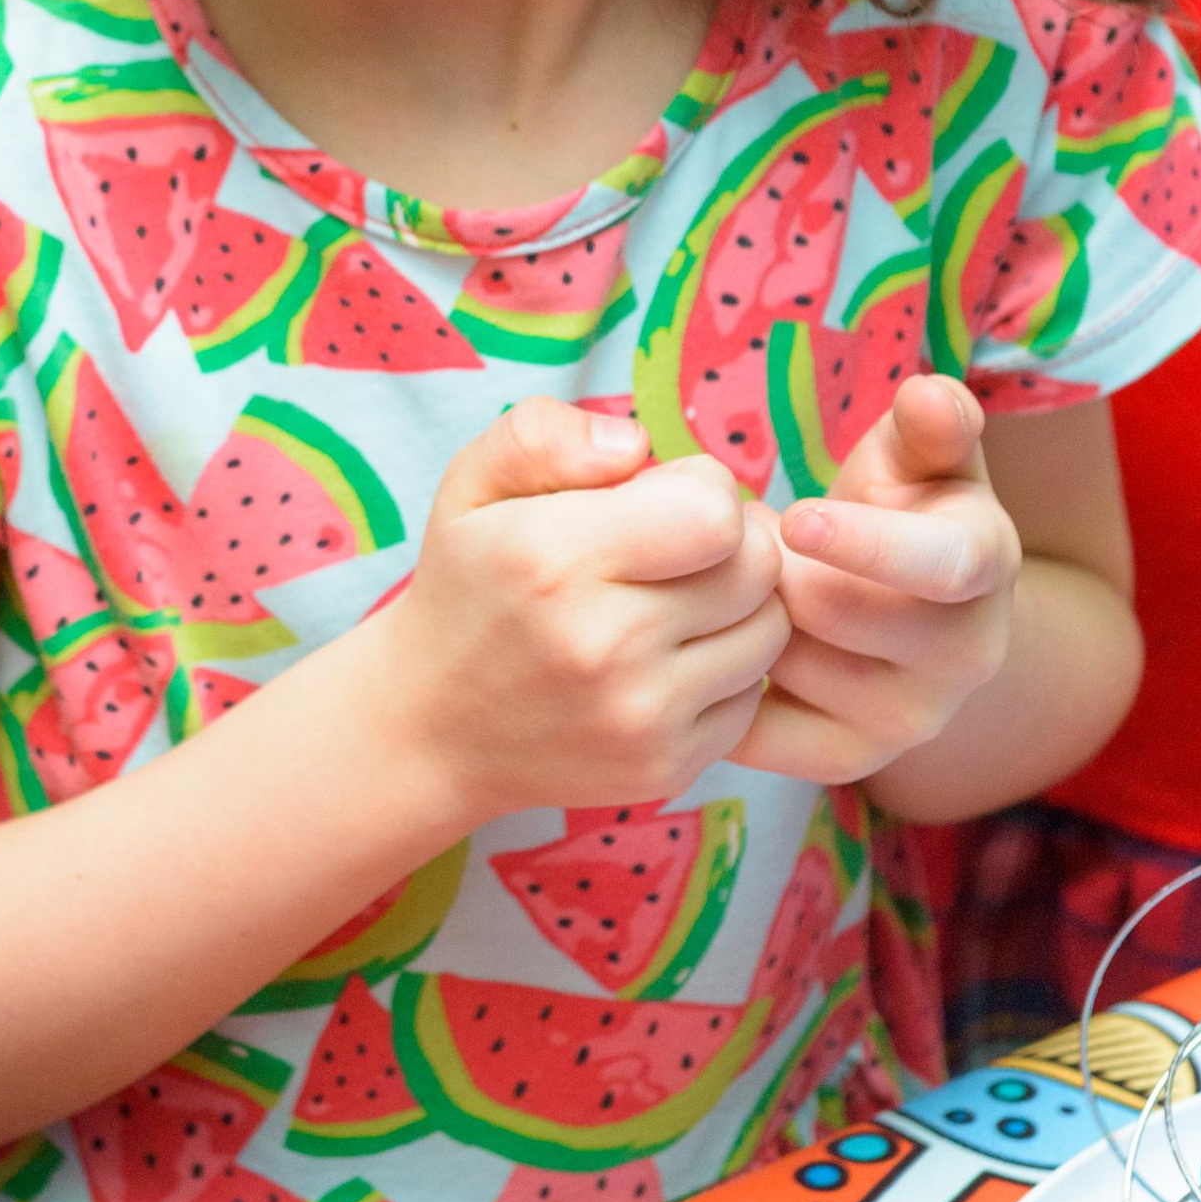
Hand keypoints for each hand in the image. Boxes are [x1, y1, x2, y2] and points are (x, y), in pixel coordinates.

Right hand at [363, 398, 789, 829]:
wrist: (431, 728)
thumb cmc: (468, 586)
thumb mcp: (473, 484)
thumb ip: (545, 434)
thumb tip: (636, 446)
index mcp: (555, 560)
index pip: (713, 510)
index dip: (701, 487)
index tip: (660, 498)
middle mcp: (602, 645)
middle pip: (756, 567)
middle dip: (734, 541)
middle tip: (683, 546)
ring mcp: (638, 717)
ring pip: (769, 632)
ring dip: (740, 605)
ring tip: (680, 599)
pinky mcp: (666, 767)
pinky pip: (752, 696)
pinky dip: (726, 670)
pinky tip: (671, 659)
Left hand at [748, 375, 1019, 785]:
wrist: (917, 617)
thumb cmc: (907, 509)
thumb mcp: (925, 456)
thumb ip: (932, 423)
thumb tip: (930, 393)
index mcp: (985, 565)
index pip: (939, 566)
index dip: (867, 544)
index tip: (795, 518)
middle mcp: (966, 656)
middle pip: (835, 613)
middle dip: (772, 566)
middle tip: (742, 534)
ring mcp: (910, 720)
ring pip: (788, 664)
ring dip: (743, 617)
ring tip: (742, 582)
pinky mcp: (851, 760)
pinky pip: (760, 730)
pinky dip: (723, 685)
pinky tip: (719, 640)